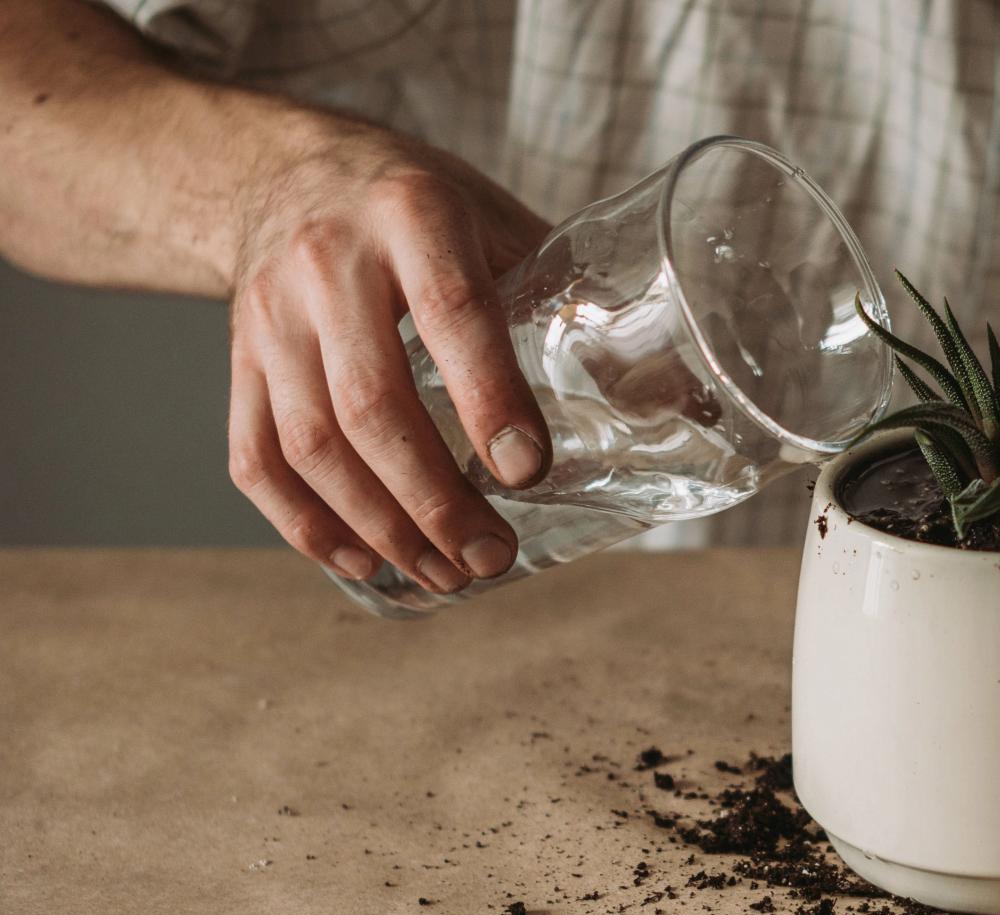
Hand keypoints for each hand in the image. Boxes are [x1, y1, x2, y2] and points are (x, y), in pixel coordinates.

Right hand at [226, 114, 552, 591]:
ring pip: (312, 445)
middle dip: (435, 501)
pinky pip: (256, 458)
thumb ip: (566, 298)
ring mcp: (270, 314)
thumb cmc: (419, 205)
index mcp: (414, 215)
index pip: (452, 314)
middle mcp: (329, 262)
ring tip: (445, 575)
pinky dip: (307, 525)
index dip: (490, 400)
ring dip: (382, 528)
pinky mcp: (236, 358)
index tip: (527, 473)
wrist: (279, 168)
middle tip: (491, 558)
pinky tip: (364, 561)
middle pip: (373, 406)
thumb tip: (676, 398)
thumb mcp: (497, 219)